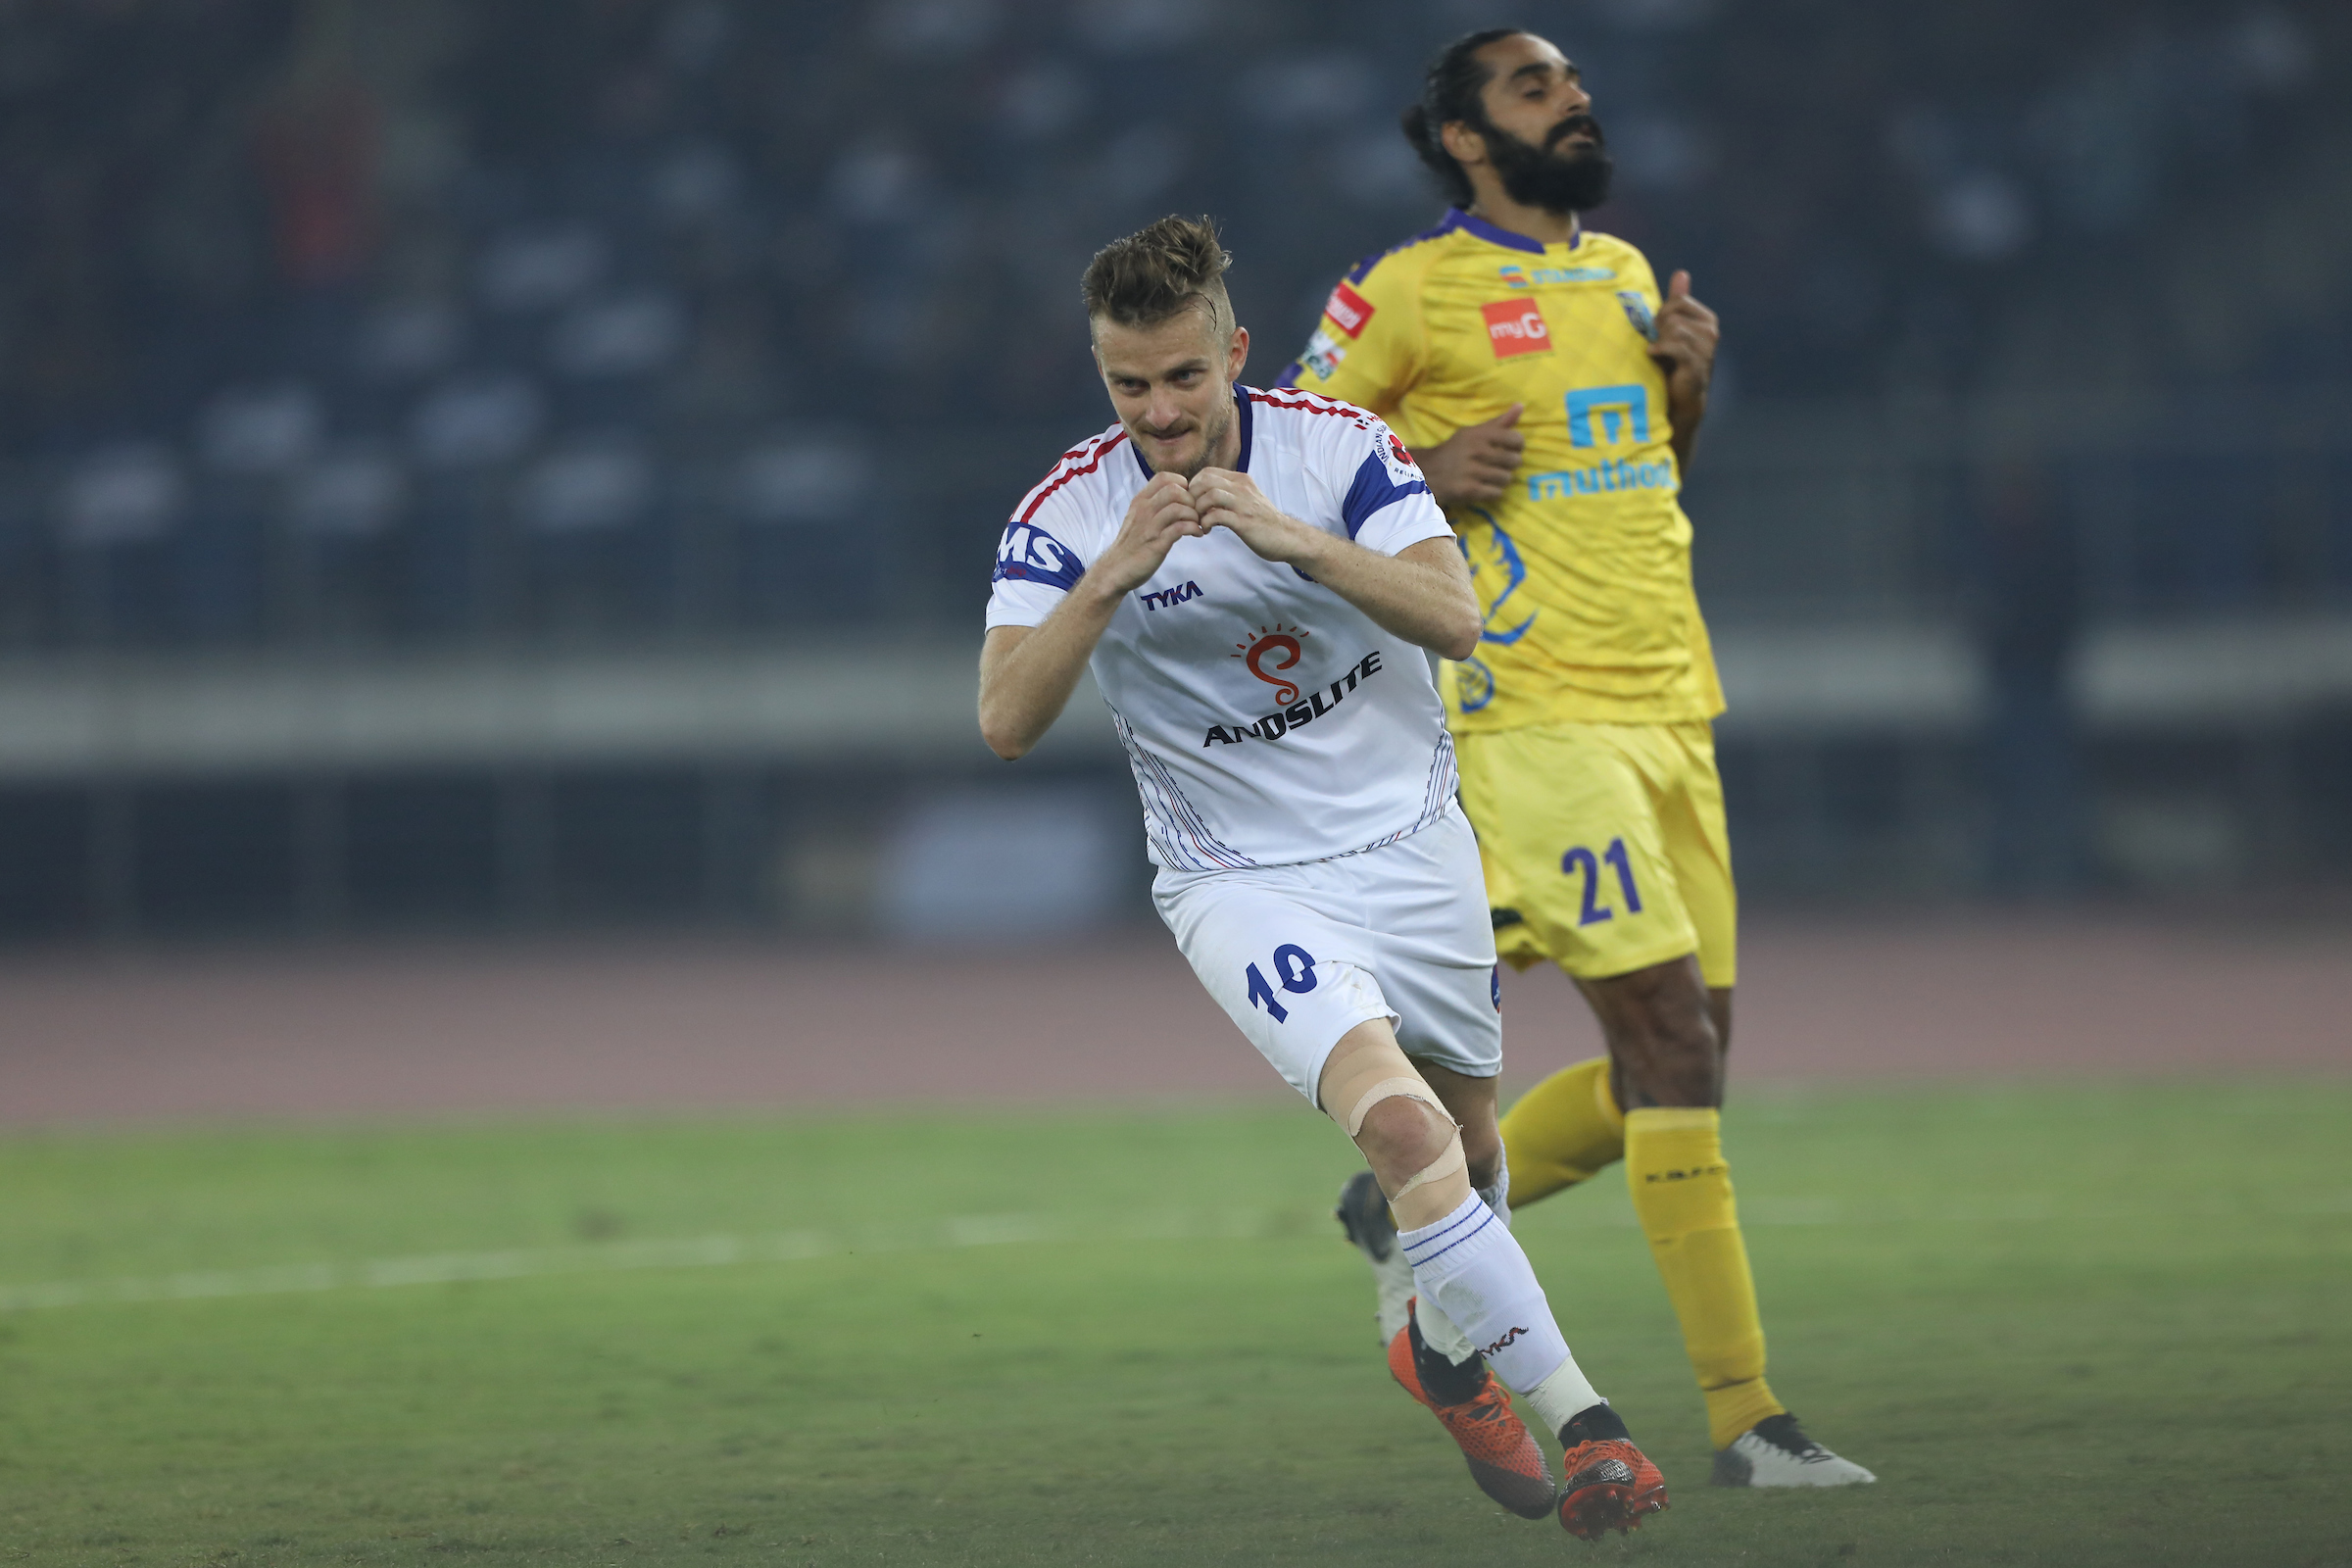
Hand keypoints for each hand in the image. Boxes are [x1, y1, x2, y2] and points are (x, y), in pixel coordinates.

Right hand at [1094, 471, 1205, 593]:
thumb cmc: (1131, 545)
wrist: (1114, 570)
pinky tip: (1196, 534)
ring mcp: (1150, 527)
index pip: (1164, 477)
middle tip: (1196, 513)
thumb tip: (1177, 497)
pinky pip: (1180, 528)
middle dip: (1191, 500)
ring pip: (1178, 507)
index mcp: (1140, 501)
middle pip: (1174, 489)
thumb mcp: (1138, 518)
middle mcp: (1144, 510)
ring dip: (1194, 515)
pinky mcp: (1156, 544)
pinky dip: (1194, 528)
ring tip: (1197, 524)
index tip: (1188, 499)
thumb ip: (1153, 506)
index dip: (1182, 484)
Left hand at [1189, 468, 1306, 562]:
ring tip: (1199, 521)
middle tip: (1193, 512)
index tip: (1194, 502)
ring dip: (1198, 510)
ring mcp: (1243, 504)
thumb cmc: (1264, 521)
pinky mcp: (1244, 521)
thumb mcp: (1247, 498)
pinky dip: (1206, 523)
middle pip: (1205, 480)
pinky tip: (1207, 530)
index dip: (1194, 486)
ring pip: (1209, 495)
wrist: (1287, 536)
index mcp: (1241, 480)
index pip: (1208, 472)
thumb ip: (1230, 493)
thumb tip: (1205, 495)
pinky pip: (1216, 516)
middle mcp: (1242, 488)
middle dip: (1192, 497)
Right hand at [1416, 404, 1523, 508]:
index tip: (1510, 449)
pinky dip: (1493, 492)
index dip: (1517, 446)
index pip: (1516, 439)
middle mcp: (1476, 451)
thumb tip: (1520, 406)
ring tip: (1490, 477)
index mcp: (1479, 434)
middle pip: (1514, 461)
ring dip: (1500, 480)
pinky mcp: (1469, 490)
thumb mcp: (1473, 432)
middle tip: (1498, 465)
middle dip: (1509, 465)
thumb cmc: (1455, 451)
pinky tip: (1483, 487)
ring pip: (1506, 478)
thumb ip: (1498, 422)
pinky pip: (1496, 493)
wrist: (1427, 472)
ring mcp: (1472, 472)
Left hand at [1648, 270, 1717, 410]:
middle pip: (1673, 315)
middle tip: (1657, 342)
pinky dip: (1659, 349)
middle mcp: (1711, 332)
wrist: (1679, 397)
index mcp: (1707, 319)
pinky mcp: (1697, 364)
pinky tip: (1653, 354)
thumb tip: (1681, 273)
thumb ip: (1678, 301)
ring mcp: (1706, 348)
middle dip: (1659, 328)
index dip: (1662, 313)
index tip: (1658, 329)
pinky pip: (1674, 345)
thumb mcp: (1673, 327)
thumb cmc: (1673, 361)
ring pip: (1673, 329)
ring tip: (1657, 352)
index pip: (1678, 301)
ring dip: (1659, 340)